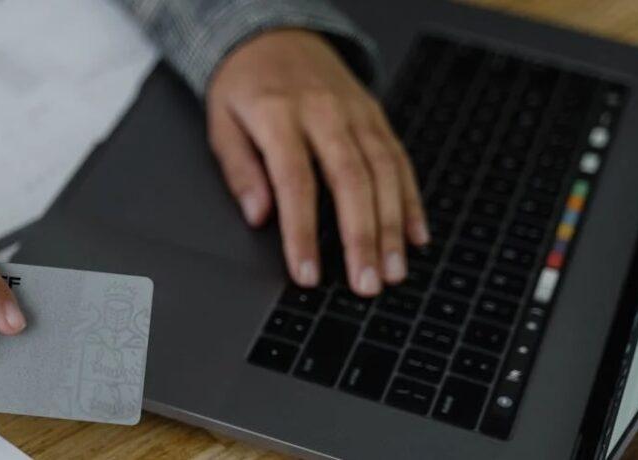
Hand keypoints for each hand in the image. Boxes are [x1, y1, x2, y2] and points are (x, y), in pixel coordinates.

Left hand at [207, 30, 428, 296]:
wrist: (274, 37)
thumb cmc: (244, 88)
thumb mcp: (222, 124)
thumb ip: (239, 170)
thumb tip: (258, 216)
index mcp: (278, 114)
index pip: (295, 182)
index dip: (302, 233)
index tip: (307, 274)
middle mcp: (324, 112)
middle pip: (350, 180)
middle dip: (362, 238)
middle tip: (366, 283)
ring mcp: (356, 112)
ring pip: (383, 172)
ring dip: (392, 227)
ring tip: (393, 271)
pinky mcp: (376, 115)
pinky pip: (399, 159)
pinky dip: (411, 200)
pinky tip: (415, 236)